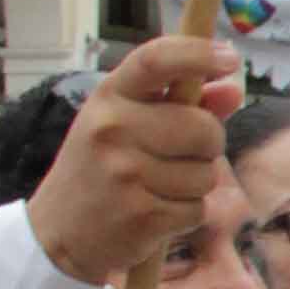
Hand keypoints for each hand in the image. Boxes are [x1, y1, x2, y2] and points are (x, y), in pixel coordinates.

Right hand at [31, 30, 234, 288]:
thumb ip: (183, 106)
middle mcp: (112, 129)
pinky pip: (198, 209)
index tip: (231, 57)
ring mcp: (124, 172)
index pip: (155, 61)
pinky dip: (186, 216)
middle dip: (207, 146)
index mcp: (109, 99)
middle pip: (204, 128)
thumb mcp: (128, 127)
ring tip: (154, 188)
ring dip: (195, 186)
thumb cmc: (102, 170)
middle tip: (175, 157)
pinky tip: (153, 213)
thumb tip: (232, 90)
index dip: (198, 54)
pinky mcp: (140, 214)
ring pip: (207, 173)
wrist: (58, 234)